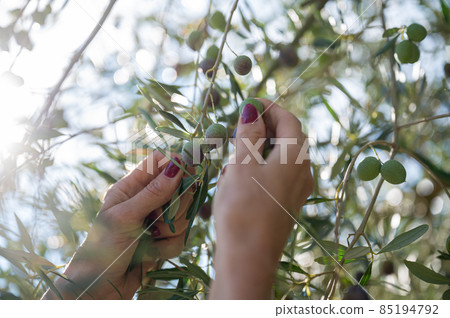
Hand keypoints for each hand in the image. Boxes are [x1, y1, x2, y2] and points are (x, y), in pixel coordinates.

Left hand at [43, 151, 194, 299]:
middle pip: (179, 187)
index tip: (191, 171)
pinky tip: (151, 253)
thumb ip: (153, 192)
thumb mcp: (124, 217)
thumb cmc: (103, 249)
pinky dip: (168, 246)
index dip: (177, 164)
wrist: (99, 289)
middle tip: (158, 217)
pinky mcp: (165, 240)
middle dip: (175, 205)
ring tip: (150, 237)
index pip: (159, 163)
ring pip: (184, 214)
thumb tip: (177, 166)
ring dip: (170, 228)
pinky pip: (182, 237)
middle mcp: (146, 200)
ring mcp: (157, 220)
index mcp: (131, 188)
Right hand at [210, 99, 313, 298]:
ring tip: (235, 151)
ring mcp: (298, 190)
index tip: (250, 102)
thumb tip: (253, 110)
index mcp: (296, 157)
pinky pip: (278, 175)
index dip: (270, 107)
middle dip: (265, 127)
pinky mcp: (288, 204)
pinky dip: (261, 166)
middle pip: (289, 138)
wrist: (248, 259)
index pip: (290, 120)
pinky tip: (240, 176)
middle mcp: (303, 172)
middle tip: (240, 124)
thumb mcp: (241, 164)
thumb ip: (249, 134)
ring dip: (261, 148)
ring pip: (282, 157)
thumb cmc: (243, 207)